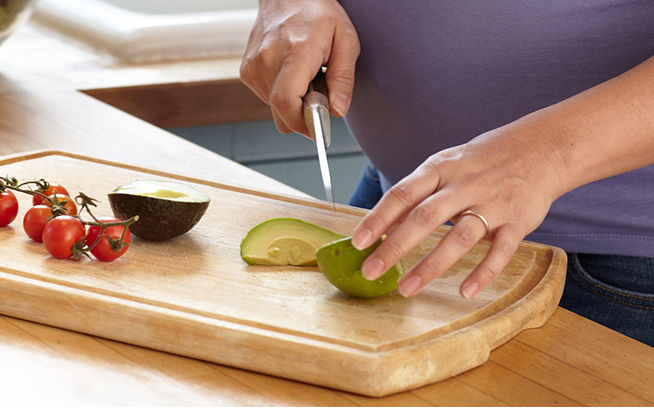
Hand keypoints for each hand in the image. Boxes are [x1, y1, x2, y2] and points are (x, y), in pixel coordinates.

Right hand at [239, 0, 359, 136]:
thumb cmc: (318, 14)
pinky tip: (292, 74)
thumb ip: (343, 78)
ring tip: (306, 77)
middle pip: (281, 112)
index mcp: (294, 51)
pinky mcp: (247, 72)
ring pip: (276, 109)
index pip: (286, 102)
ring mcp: (253, 67)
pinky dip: (283, 95)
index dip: (302, 124)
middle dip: (304, 115)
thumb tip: (337, 110)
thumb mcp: (346, 40)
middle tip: (320, 94)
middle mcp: (267, 60)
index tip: (318, 131)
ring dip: (294, 103)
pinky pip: (268, 99)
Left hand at [351, 118, 569, 297]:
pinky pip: (500, 250)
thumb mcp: (446, 163)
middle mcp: (464, 185)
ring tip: (406, 288)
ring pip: (459, 237)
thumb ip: (418, 191)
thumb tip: (384, 220)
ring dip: (431, 266)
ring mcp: (493, 203)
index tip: (358, 241)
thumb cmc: (483, 160)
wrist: (542, 147)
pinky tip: (466, 291)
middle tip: (371, 270)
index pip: (403, 193)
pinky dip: (484, 272)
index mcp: (441, 168)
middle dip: (394, 246)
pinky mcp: (518, 221)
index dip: (378, 218)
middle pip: (425, 217)